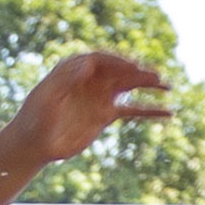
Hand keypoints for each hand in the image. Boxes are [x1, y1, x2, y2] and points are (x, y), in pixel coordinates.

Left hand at [0, 49, 171, 175]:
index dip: (116, 61)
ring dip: (148, 85)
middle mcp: (91, 80)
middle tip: (155, 76)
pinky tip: (169, 112)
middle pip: (118, 71)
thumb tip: (88, 66)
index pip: (99, 60)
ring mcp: (100, 96)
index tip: (130, 68)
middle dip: (137, 72)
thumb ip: (67, 79)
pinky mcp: (106, 114)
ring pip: (129, 86)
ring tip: (167, 85)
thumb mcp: (47, 96)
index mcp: (74, 69)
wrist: (35, 143)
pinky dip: (150, 110)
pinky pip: (133, 109)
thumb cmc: (35, 118)